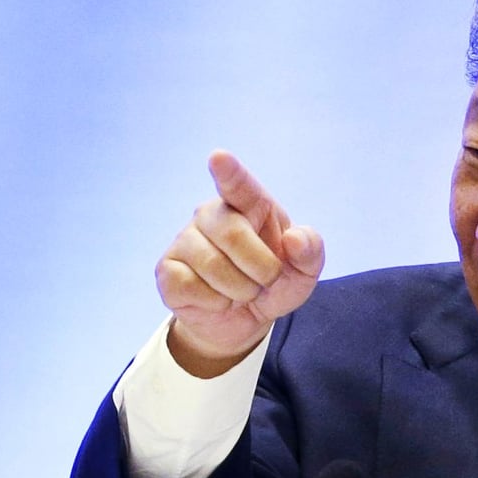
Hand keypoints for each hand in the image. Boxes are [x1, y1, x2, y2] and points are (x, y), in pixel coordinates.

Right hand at [156, 150, 324, 376]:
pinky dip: (214, 303)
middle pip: (232, 233)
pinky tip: (215, 299)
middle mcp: (211, 214)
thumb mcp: (303, 272)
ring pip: (213, 265)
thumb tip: (295, 239)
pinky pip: (190, 287)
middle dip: (261, 268)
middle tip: (267, 280)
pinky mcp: (166, 270)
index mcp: (249, 204)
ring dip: (240, 290)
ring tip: (241, 291)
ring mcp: (184, 240)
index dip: (229, 172)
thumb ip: (310, 252)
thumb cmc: (273, 283)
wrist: (244, 319)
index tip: (219, 157)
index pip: (238, 184)